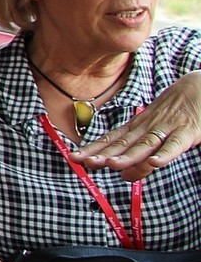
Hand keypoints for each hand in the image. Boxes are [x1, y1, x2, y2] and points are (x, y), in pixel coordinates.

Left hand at [70, 71, 200, 180]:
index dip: (93, 149)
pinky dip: (165, 153)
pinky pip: (175, 144)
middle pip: (122, 144)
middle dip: (102, 154)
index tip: (73, 157)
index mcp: (137, 127)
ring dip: (127, 156)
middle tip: (83, 161)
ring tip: (110, 164)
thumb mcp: (153, 130)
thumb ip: (140, 152)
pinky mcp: (187, 132)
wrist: (199, 86)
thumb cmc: (175, 110)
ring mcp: (167, 129)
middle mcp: (147, 128)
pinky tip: (155, 162)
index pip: (111, 140)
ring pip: (144, 144)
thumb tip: (125, 175)